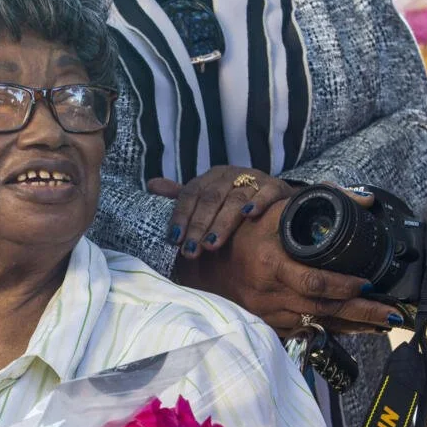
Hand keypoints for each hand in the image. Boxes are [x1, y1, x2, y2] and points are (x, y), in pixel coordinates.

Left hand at [149, 166, 295, 258]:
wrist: (275, 196)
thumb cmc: (233, 200)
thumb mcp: (207, 197)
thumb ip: (181, 195)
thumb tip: (151, 185)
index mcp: (210, 177)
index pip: (190, 194)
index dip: (181, 216)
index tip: (174, 239)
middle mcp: (229, 175)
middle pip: (210, 199)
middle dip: (199, 226)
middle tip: (191, 251)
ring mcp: (254, 179)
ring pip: (235, 198)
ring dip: (222, 222)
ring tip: (212, 244)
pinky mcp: (276, 186)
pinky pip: (267, 192)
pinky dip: (259, 202)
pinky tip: (249, 215)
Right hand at [175, 198, 402, 332]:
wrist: (200, 262)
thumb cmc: (240, 232)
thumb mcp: (273, 210)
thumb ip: (315, 201)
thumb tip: (365, 200)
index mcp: (271, 265)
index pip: (315, 283)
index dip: (345, 287)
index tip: (369, 284)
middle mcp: (269, 294)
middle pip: (324, 310)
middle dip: (363, 314)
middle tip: (394, 315)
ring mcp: (266, 313)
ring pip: (316, 324)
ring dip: (351, 326)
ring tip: (380, 323)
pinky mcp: (265, 324)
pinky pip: (302, 331)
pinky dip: (328, 331)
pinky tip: (349, 329)